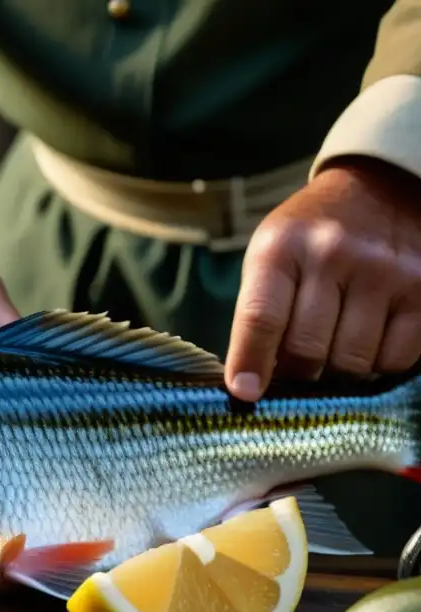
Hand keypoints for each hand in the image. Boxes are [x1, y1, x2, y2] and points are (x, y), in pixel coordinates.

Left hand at [226, 157, 420, 399]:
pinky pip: (396, 359)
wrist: (381, 188)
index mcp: (282, 247)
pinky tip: (369, 341)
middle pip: (308, 350)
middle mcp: (333, 255)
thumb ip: (260, 311)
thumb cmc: (311, 235)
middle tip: (298, 366)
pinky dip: (378, 365)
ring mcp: (384, 271)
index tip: (244, 393)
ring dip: (339, 372)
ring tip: (334, 348)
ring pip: (353, 362)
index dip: (250, 362)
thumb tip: (251, 384)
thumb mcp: (272, 255)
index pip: (260, 317)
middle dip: (298, 372)